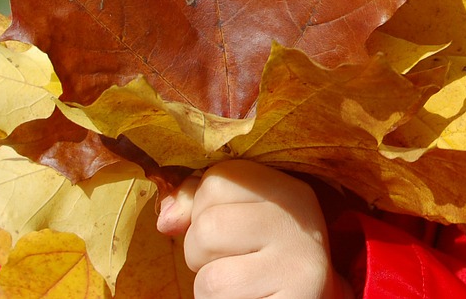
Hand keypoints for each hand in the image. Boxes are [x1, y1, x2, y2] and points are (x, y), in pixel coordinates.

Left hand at [156, 160, 352, 298]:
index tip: (227, 231)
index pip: (219, 179)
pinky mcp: (295, 297)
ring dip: (210, 289)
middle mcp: (298, 220)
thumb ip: (202, 207)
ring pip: (210, 277)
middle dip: (200, 253)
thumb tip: (167, 219)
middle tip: (232, 264)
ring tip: (240, 287)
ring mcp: (298, 262)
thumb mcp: (241, 223)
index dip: (203, 209)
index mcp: (287, 190)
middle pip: (208, 226)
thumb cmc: (263, 264)